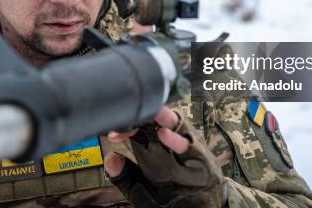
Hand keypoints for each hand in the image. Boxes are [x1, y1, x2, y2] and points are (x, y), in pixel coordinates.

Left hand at [104, 106, 226, 207]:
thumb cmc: (173, 200)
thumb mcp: (142, 191)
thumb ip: (126, 177)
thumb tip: (110, 160)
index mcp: (153, 147)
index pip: (139, 126)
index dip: (127, 125)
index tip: (113, 134)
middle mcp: (169, 143)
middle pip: (156, 119)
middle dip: (144, 113)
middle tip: (128, 114)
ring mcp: (186, 148)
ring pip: (174, 124)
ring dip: (160, 116)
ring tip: (146, 115)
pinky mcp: (201, 158)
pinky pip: (189, 145)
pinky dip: (176, 139)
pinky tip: (163, 135)